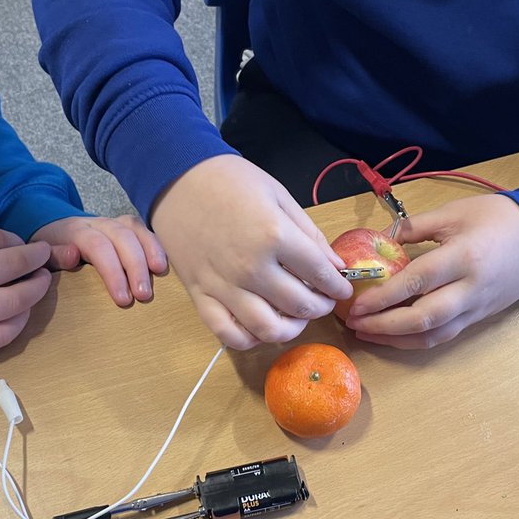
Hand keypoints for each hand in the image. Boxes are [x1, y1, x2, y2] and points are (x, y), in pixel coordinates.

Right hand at [0, 227, 52, 364]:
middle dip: (34, 257)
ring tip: (41, 281)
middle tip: (43, 254)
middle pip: (12, 265)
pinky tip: (22, 312)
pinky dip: (19, 321)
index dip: (12, 239)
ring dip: (35, 289)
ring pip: (16, 301)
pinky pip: (2, 335)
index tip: (18, 241)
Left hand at [31, 214, 167, 306]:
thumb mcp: (41, 256)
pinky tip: (163, 264)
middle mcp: (98, 223)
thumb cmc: (48, 250)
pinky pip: (143, 230)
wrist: (51, 226)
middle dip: (135, 265)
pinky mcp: (126, 227)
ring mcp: (113, 223)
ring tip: (160, 273)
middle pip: (122, 237)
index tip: (123, 300)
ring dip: (151, 251)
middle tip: (143, 295)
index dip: (113, 272)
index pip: (98, 246)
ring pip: (136, 229)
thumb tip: (73, 255)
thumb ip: (55, 256)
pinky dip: (156, 245)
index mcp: (76, 231)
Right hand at [150, 154, 351, 348]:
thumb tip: (335, 266)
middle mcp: (251, 268)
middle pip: (300, 306)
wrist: (176, 179)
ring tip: (297, 317)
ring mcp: (224, 286)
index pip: (320, 274)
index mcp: (274, 236)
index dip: (337, 285)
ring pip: (268, 329)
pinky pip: (228, 334)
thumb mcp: (279, 196)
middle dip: (321, 306)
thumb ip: (309, 234)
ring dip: (292, 329)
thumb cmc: (230, 181)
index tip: (342, 287)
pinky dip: (250, 339)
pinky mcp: (200, 296)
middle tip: (323, 299)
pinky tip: (261, 326)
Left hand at [345, 194, 518, 348]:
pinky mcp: (479, 318)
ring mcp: (476, 307)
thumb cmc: (498, 218)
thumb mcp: (454, 212)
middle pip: (424, 318)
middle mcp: (470, 288)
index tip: (356, 304)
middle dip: (384, 326)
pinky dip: (416, 340)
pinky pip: (444, 335)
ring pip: (434, 334)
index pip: (417, 282)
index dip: (384, 297)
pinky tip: (393, 336)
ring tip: (366, 334)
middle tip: (354, 324)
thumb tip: (381, 239)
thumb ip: (415, 227)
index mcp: (463, 257)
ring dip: (396, 340)